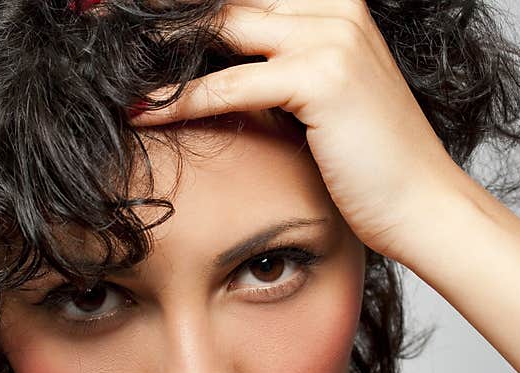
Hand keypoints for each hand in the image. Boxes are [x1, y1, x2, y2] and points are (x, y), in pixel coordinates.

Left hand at [127, 0, 475, 261]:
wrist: (424, 205)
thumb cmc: (371, 163)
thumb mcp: (319, 100)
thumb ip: (273, 70)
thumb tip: (208, 69)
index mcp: (333, 5)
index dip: (181, 4)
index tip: (125, 11)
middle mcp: (334, 8)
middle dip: (154, 12)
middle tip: (95, 19)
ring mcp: (332, 37)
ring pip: (218, 29)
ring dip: (156, 51)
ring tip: (106, 66)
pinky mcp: (323, 78)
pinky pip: (230, 85)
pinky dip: (180, 100)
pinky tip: (142, 113)